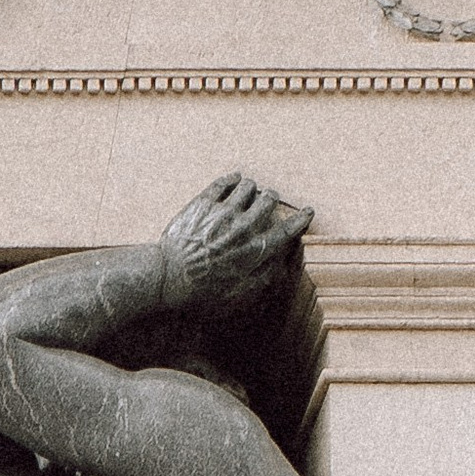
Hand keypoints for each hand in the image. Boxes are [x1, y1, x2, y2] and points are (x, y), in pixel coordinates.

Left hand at [159, 174, 311, 314]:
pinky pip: (224, 182)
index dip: (299, 220)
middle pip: (268, 201)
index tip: (307, 211)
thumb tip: (278, 267)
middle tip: (267, 200)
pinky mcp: (203, 203)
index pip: (285, 231)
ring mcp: (222, 213)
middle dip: (271, 199)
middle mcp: (242, 228)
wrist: (167, 277)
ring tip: (248, 192)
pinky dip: (232, 179)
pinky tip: (234, 180)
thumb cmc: (200, 292)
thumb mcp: (236, 296)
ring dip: (251, 188)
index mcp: (254, 251)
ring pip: (248, 187)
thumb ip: (260, 280)